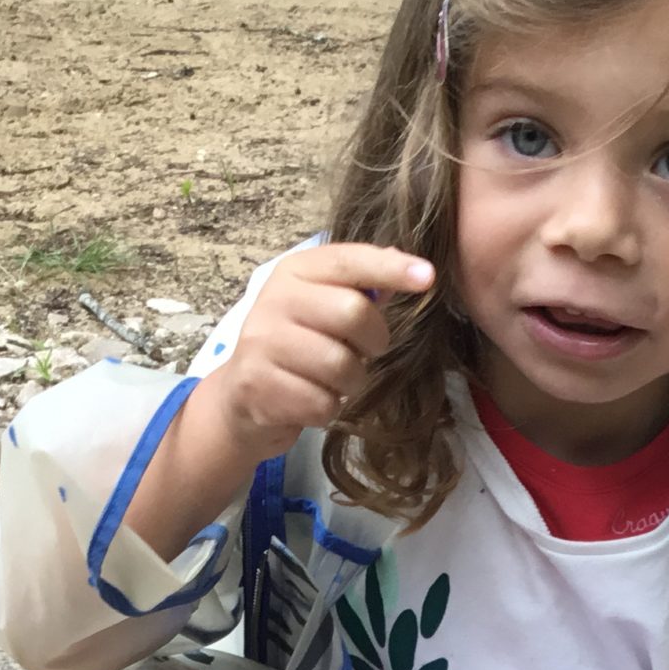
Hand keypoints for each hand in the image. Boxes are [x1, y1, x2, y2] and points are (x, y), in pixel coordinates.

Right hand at [214, 239, 433, 453]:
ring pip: (340, 365)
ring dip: (352, 382)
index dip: (390, 267)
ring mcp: (262, 342)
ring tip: (335, 380)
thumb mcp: (322, 308)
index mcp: (295, 272)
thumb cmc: (297, 348)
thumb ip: (361, 289)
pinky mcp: (257, 385)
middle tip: (366, 352)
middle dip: (374, 341)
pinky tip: (312, 400)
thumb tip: (409, 264)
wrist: (241, 398)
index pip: (348, 260)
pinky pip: (322, 403)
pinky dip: (328, 409)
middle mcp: (275, 299)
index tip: (427, 277)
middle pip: (352, 313)